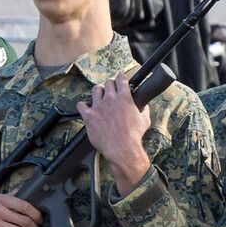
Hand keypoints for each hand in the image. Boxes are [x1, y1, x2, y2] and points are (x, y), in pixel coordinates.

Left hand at [77, 79, 150, 194]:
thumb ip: (144, 110)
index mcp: (125, 98)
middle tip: (112, 91)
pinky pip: (81, 105)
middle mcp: (110, 99)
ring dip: (99, 92)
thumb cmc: (134, 135)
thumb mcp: (145, 120)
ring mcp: (98, 106)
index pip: (121, 79)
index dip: (121, 78)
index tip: (121, 80)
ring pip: (95, 89)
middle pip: (108, 83)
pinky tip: (87, 108)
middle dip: (111, 85)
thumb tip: (145, 106)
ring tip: (100, 97)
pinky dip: (83, 105)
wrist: (122, 147)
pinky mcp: (89, 115)